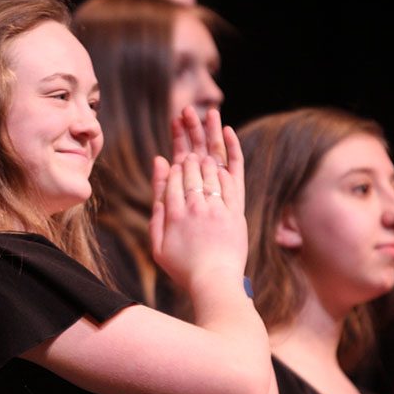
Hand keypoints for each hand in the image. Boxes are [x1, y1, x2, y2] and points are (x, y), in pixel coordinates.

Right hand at [148, 108, 246, 290]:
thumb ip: (157, 204)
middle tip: (186, 111)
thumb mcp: (157, 241)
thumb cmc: (183, 268)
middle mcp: (195, 203)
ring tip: (205, 112)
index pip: (173, 172)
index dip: (174, 150)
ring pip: (211, 163)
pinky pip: (234, 174)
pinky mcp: (236, 208)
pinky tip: (227, 133)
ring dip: (208, 136)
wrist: (214, 282)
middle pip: (191, 163)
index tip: (176, 131)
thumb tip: (159, 167)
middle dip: (188, 135)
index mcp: (173, 211)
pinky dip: (231, 152)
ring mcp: (217, 205)